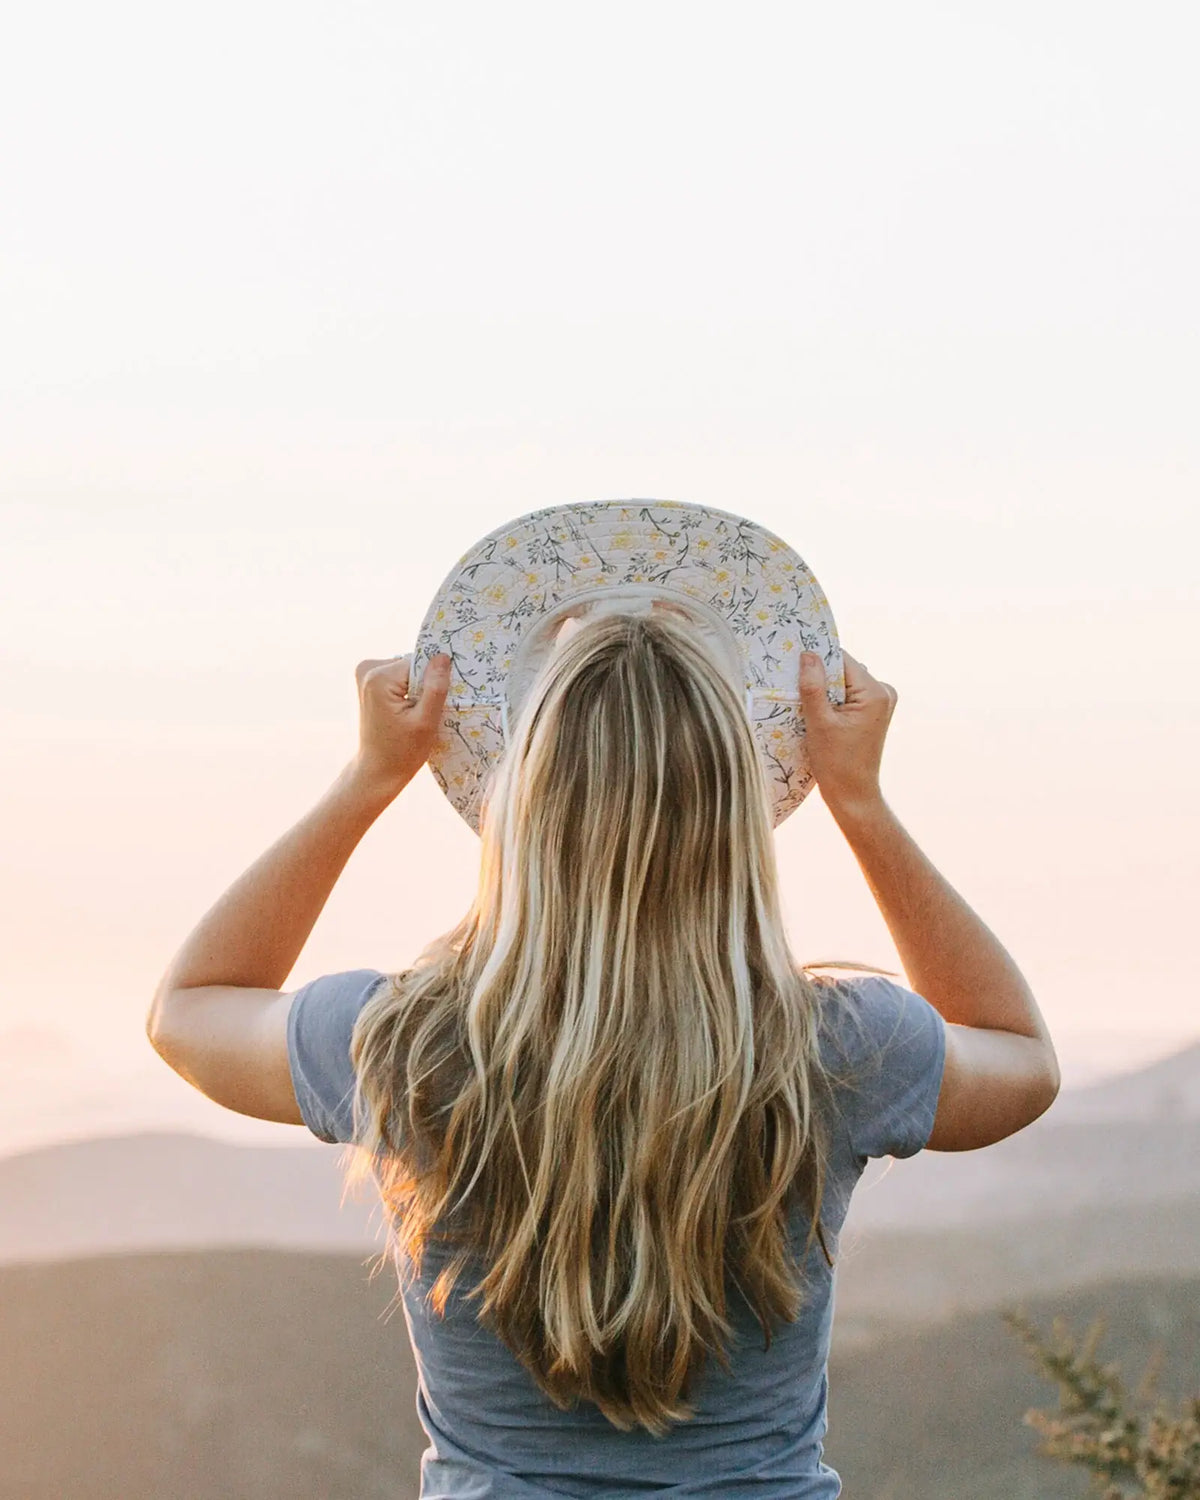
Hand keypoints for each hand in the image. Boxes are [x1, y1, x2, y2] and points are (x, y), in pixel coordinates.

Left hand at [351, 653, 451, 795]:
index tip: (435, 703)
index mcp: (379, 677)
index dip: (433, 680)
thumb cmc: (402, 751)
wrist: (378, 769)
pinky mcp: (369, 681)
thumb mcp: (425, 722)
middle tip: (425, 711)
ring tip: (415, 714)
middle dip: (424, 684)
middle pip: (412, 664)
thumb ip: (435, 688)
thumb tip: (443, 656)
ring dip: (417, 688)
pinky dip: (409, 691)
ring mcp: (365, 674)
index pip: (420, 662)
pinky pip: (400, 676)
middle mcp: (367, 669)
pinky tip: (408, 711)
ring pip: (408, 670)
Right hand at [798, 649, 896, 813]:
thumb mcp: (819, 722)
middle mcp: (883, 692)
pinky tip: (816, 714)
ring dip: (823, 691)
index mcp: (875, 692)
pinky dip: (830, 701)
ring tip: (805, 704)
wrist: (852, 794)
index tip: (793, 664)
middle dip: (819, 678)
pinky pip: (846, 696)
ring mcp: (880, 703)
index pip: (841, 660)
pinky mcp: (871, 713)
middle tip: (794, 687)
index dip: (817, 661)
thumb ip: (813, 686)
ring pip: (842, 683)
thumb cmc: (836, 763)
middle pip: (842, 671)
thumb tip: (807, 654)